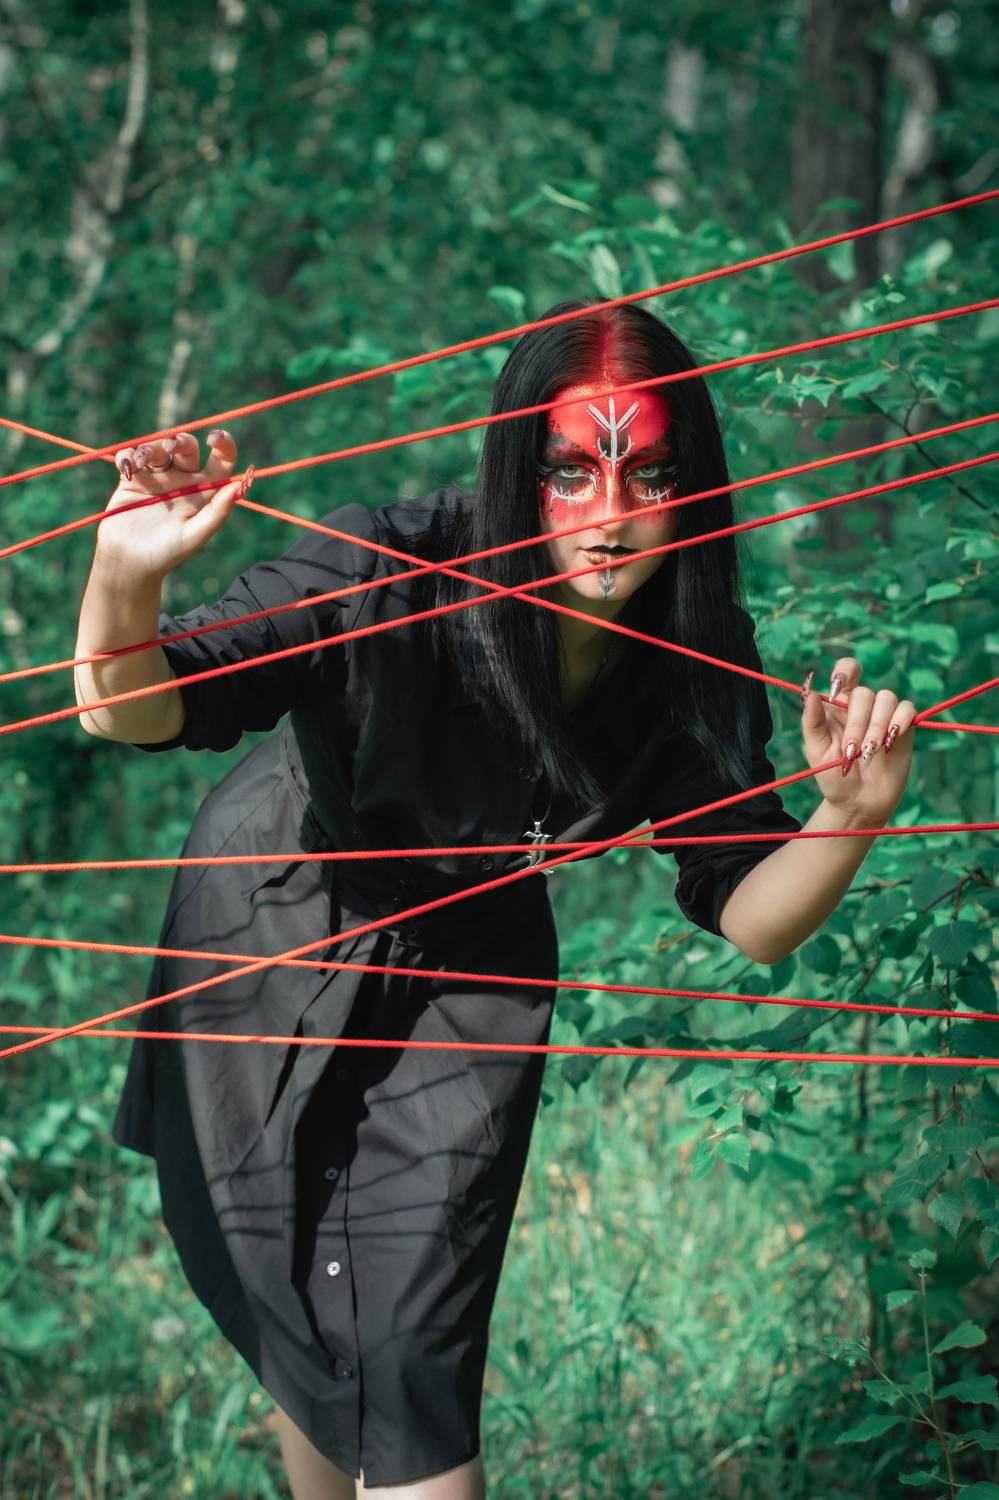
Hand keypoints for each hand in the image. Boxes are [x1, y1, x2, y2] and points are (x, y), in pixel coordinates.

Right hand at [96, 428, 252, 581]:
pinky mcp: (133, 479)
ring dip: (151, 447)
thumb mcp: (195, 535)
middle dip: (179, 440)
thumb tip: (239, 485)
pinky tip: (129, 470)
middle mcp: (184, 480)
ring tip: (141, 462)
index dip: (224, 443)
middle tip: (170, 447)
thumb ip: (217, 512)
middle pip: (187, 446)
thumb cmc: (167, 553)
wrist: (129, 563)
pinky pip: (130, 456)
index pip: (221, 459)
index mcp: (205, 491)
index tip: (215, 439)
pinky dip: (128, 456)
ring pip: (158, 447)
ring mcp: (158, 478)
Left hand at [801, 656, 915, 822]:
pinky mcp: (904, 728)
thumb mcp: (816, 751)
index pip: (846, 671)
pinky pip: (908, 709)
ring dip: (877, 726)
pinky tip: (890, 740)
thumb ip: (812, 721)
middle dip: (858, 723)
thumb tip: (811, 690)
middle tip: (852, 751)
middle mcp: (862, 707)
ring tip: (869, 752)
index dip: (845, 672)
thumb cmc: (833, 777)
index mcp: (838, 706)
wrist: (858, 803)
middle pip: (865, 692)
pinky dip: (900, 721)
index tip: (838, 692)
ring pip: (887, 698)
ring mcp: (884, 716)